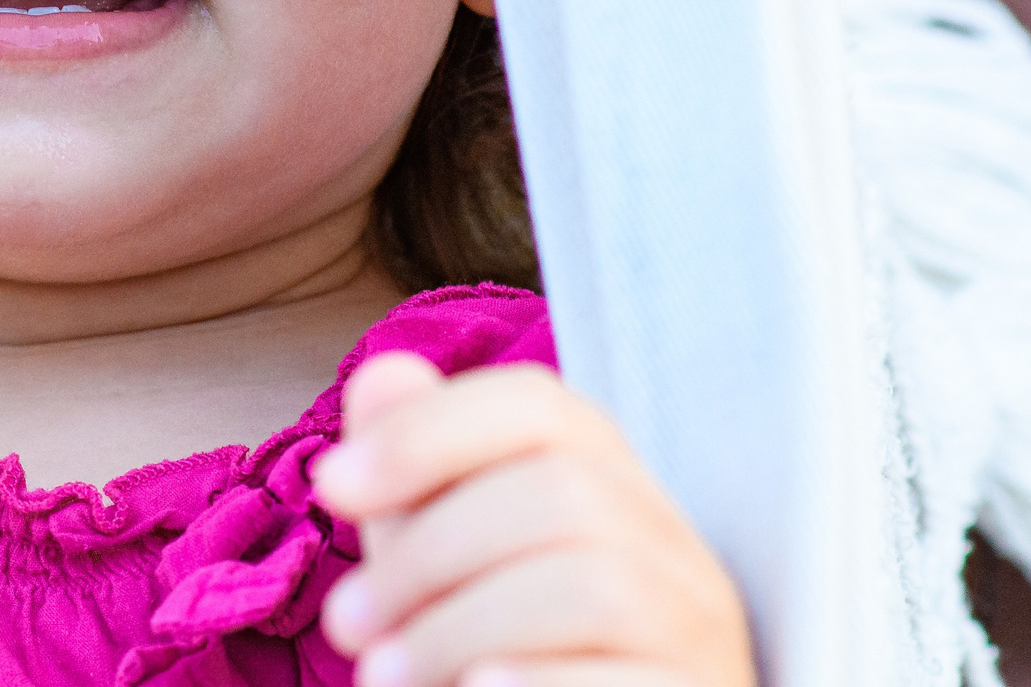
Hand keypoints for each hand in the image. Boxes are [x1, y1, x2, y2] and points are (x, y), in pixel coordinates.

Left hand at [311, 352, 755, 686]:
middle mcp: (671, 543)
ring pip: (594, 583)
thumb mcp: (439, 563)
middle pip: (562, 491)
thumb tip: (382, 374)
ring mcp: (698, 628)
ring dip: (460, 628)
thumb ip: (416, 477)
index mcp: (608, 482)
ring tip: (382, 676)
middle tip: (345, 623)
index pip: (537, 404)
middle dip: (428, 551)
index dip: (426, 429)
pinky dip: (537, 683)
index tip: (331, 485)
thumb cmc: (491, 658)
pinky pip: (626, 680)